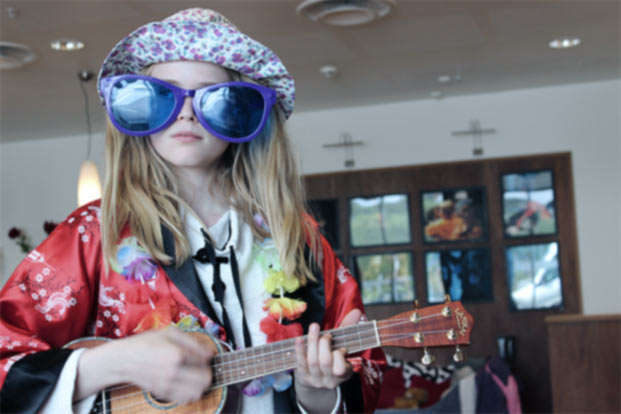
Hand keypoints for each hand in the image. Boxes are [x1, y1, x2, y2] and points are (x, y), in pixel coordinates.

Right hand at [77, 327, 213, 404]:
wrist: (124, 360)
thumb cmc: (146, 343)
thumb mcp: (168, 332)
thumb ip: (191, 340)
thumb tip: (209, 352)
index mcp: (177, 353)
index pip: (206, 360)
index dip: (208, 355)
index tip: (204, 354)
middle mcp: (173, 371)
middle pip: (206, 378)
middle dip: (208, 371)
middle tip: (202, 365)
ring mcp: (168, 385)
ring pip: (199, 392)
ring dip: (202, 384)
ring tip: (196, 375)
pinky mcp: (163, 393)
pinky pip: (187, 398)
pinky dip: (192, 392)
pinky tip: (187, 383)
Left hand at [293, 309, 361, 411]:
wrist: (317, 379)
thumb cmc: (332, 357)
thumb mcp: (342, 346)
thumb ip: (348, 329)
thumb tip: (357, 311)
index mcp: (343, 374)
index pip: (340, 368)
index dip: (339, 355)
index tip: (342, 348)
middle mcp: (329, 380)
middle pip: (325, 362)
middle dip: (324, 344)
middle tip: (326, 335)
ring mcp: (315, 379)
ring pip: (313, 361)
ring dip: (312, 342)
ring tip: (314, 327)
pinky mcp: (303, 376)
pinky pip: (300, 362)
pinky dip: (300, 350)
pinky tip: (300, 339)